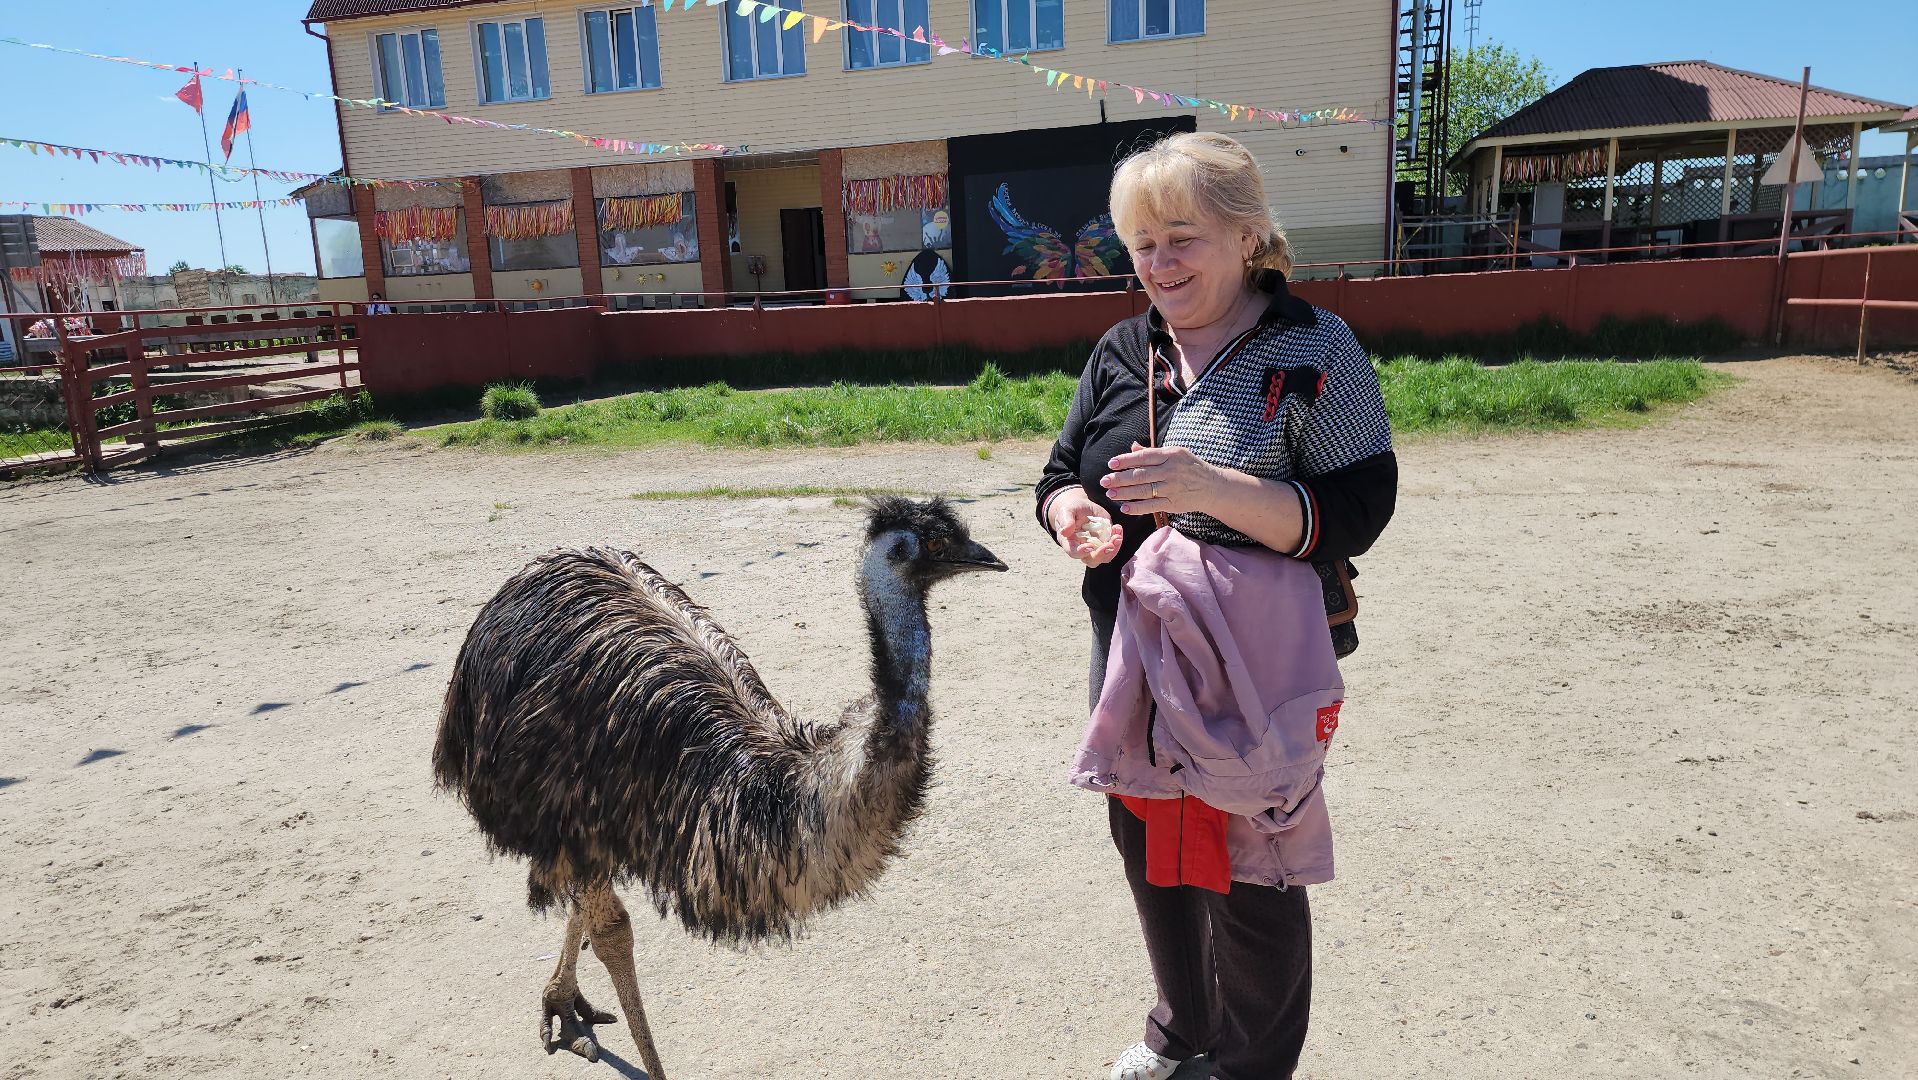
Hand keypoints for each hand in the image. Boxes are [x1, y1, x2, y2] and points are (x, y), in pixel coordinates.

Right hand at [1047, 488, 1125, 567]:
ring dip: (1113, 549)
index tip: (1089, 546)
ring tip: (1117, 536)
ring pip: (1105, 556)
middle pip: (1092, 560)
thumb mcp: (1067, 510)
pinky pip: (1113, 545)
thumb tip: (1065, 531)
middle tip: (1109, 545)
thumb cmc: (1072, 509)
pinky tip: (1117, 528)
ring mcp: (1096, 546)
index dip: (1081, 552)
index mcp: (1069, 543)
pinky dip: (1117, 538)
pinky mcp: (1106, 541)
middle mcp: (1083, 548)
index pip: (1074, 552)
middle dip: (1101, 554)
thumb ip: (1066, 520)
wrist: (1083, 506)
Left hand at [1101, 443, 1220, 516]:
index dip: (1126, 460)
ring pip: (1144, 491)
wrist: (1212, 487)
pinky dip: (1138, 508)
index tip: (1111, 463)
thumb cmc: (1190, 467)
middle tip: (1104, 480)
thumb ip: (1152, 452)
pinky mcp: (1173, 504)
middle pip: (1141, 475)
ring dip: (1125, 493)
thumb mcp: (1175, 453)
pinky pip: (1152, 506)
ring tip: (1110, 493)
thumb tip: (1132, 447)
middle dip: (1120, 478)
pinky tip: (1125, 508)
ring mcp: (1171, 488)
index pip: (1144, 457)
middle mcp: (1170, 471)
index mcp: (1170, 455)